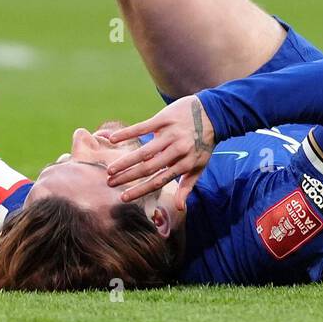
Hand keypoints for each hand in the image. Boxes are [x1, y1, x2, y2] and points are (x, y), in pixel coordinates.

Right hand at [105, 95, 213, 209]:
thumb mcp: (199, 166)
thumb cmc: (203, 143)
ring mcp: (170, 134)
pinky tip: (113, 139)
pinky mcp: (164, 119)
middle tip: (110, 183)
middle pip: (148, 167)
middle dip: (128, 177)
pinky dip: (127, 133)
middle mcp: (177, 150)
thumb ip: (186, 186)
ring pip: (144, 151)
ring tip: (110, 169)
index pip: (158, 181)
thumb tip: (179, 208)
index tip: (124, 197)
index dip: (140, 190)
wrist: (212, 112)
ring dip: (125, 161)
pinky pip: (142, 127)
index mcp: (185, 164)